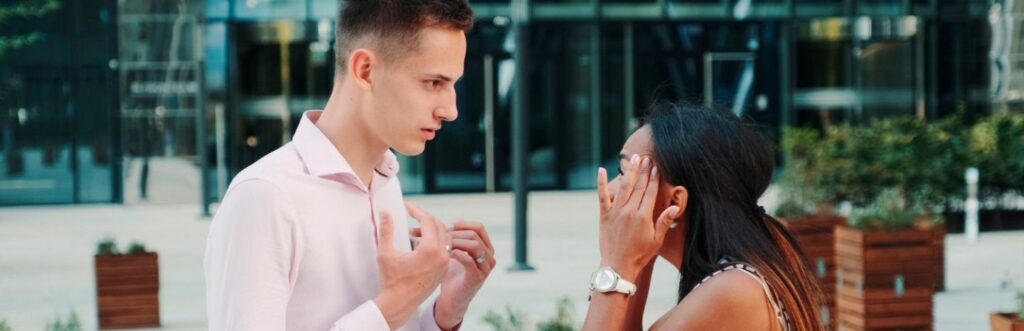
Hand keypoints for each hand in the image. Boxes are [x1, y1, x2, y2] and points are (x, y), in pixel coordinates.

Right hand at [374, 205, 450, 329]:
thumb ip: (386, 230)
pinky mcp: (444, 270)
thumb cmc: (391, 281)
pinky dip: (436, 241)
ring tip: (416, 228)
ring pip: (445, 237)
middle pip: (439, 226)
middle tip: (413, 214)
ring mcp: (445, 264)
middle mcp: (442, 256)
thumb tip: (385, 213)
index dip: (417, 211)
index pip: (428, 221)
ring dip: (432, 229)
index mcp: (430, 250)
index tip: (408, 206)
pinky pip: (445, 249)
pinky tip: (421, 242)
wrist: (399, 304)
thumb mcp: (385, 253)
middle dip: (426, 218)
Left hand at [411, 214, 495, 329]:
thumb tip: (427, 221)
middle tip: (438, 237)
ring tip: (442, 246)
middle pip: (474, 234)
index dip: (462, 224)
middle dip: (454, 233)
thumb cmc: (450, 274)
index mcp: (485, 247)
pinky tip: (446, 255)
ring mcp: (485, 267)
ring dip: (456, 242)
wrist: (452, 299)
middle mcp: (489, 256)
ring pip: (474, 245)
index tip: (447, 226)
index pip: (478, 227)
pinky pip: (469, 260)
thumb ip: (445, 237)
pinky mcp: (477, 277)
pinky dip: (456, 254)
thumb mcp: (450, 252)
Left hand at [597, 154, 680, 278]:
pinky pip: (602, 195)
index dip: (654, 178)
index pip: (650, 192)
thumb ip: (664, 221)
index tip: (657, 167)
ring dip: (630, 171)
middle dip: (644, 170)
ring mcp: (616, 211)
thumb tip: (675, 206)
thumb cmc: (640, 254)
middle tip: (647, 158)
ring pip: (624, 186)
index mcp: (643, 216)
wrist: (618, 265)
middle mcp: (629, 210)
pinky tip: (600, 169)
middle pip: (639, 186)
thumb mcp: (657, 240)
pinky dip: (600, 182)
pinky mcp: (604, 215)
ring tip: (634, 158)